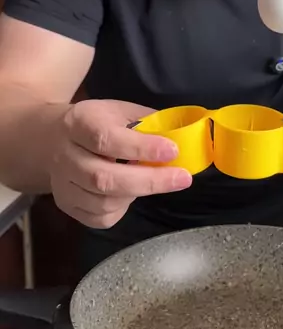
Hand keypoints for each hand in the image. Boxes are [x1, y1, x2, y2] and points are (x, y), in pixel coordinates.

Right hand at [50, 99, 191, 227]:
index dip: (141, 147)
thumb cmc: (98, 122)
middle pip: (103, 177)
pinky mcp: (66, 205)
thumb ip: (148, 122)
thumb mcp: (120, 110)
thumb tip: (183, 136)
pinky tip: (131, 194)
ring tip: (155, 182)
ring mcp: (62, 184)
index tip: (172, 150)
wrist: (52, 138)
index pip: (106, 139)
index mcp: (80, 122)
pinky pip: (99, 218)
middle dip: (148, 181)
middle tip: (181, 178)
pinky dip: (122, 210)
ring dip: (137, 195)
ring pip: (102, 202)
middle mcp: (66, 155)